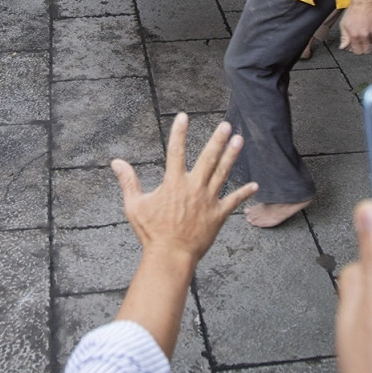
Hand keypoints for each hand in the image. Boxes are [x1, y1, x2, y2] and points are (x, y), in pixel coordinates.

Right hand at [113, 113, 257, 263]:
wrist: (170, 256)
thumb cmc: (151, 233)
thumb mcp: (135, 205)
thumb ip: (128, 181)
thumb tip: (116, 162)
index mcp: (173, 183)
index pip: (176, 151)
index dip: (179, 132)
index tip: (184, 116)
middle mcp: (193, 188)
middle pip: (207, 158)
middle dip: (217, 140)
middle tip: (226, 125)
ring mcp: (208, 201)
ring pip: (222, 173)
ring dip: (231, 156)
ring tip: (239, 140)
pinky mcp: (218, 215)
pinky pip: (233, 201)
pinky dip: (244, 193)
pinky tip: (255, 185)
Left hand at [339, 0, 371, 53]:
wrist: (364, 2)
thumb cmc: (353, 12)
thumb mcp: (344, 25)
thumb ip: (344, 38)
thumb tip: (344, 48)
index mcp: (355, 36)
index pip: (358, 51)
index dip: (357, 49)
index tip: (357, 46)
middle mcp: (366, 36)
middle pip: (368, 50)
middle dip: (364, 48)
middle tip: (362, 42)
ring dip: (371, 42)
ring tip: (367, 34)